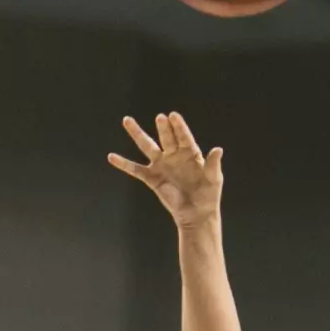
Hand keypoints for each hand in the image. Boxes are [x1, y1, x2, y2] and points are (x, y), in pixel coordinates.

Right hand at [108, 114, 224, 228]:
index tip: (173, 116)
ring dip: (137, 134)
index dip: (179, 127)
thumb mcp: (213, 179)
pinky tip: (111, 156)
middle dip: (163, 128)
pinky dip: (123, 164)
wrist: (196, 215)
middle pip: (166, 137)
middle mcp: (174, 155)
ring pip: (147, 146)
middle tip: (160, 117)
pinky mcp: (152, 178)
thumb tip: (218, 149)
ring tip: (127, 120)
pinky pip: (135, 169)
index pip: (183, 136)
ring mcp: (161, 165)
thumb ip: (213, 164)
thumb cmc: (208, 196)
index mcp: (190, 153)